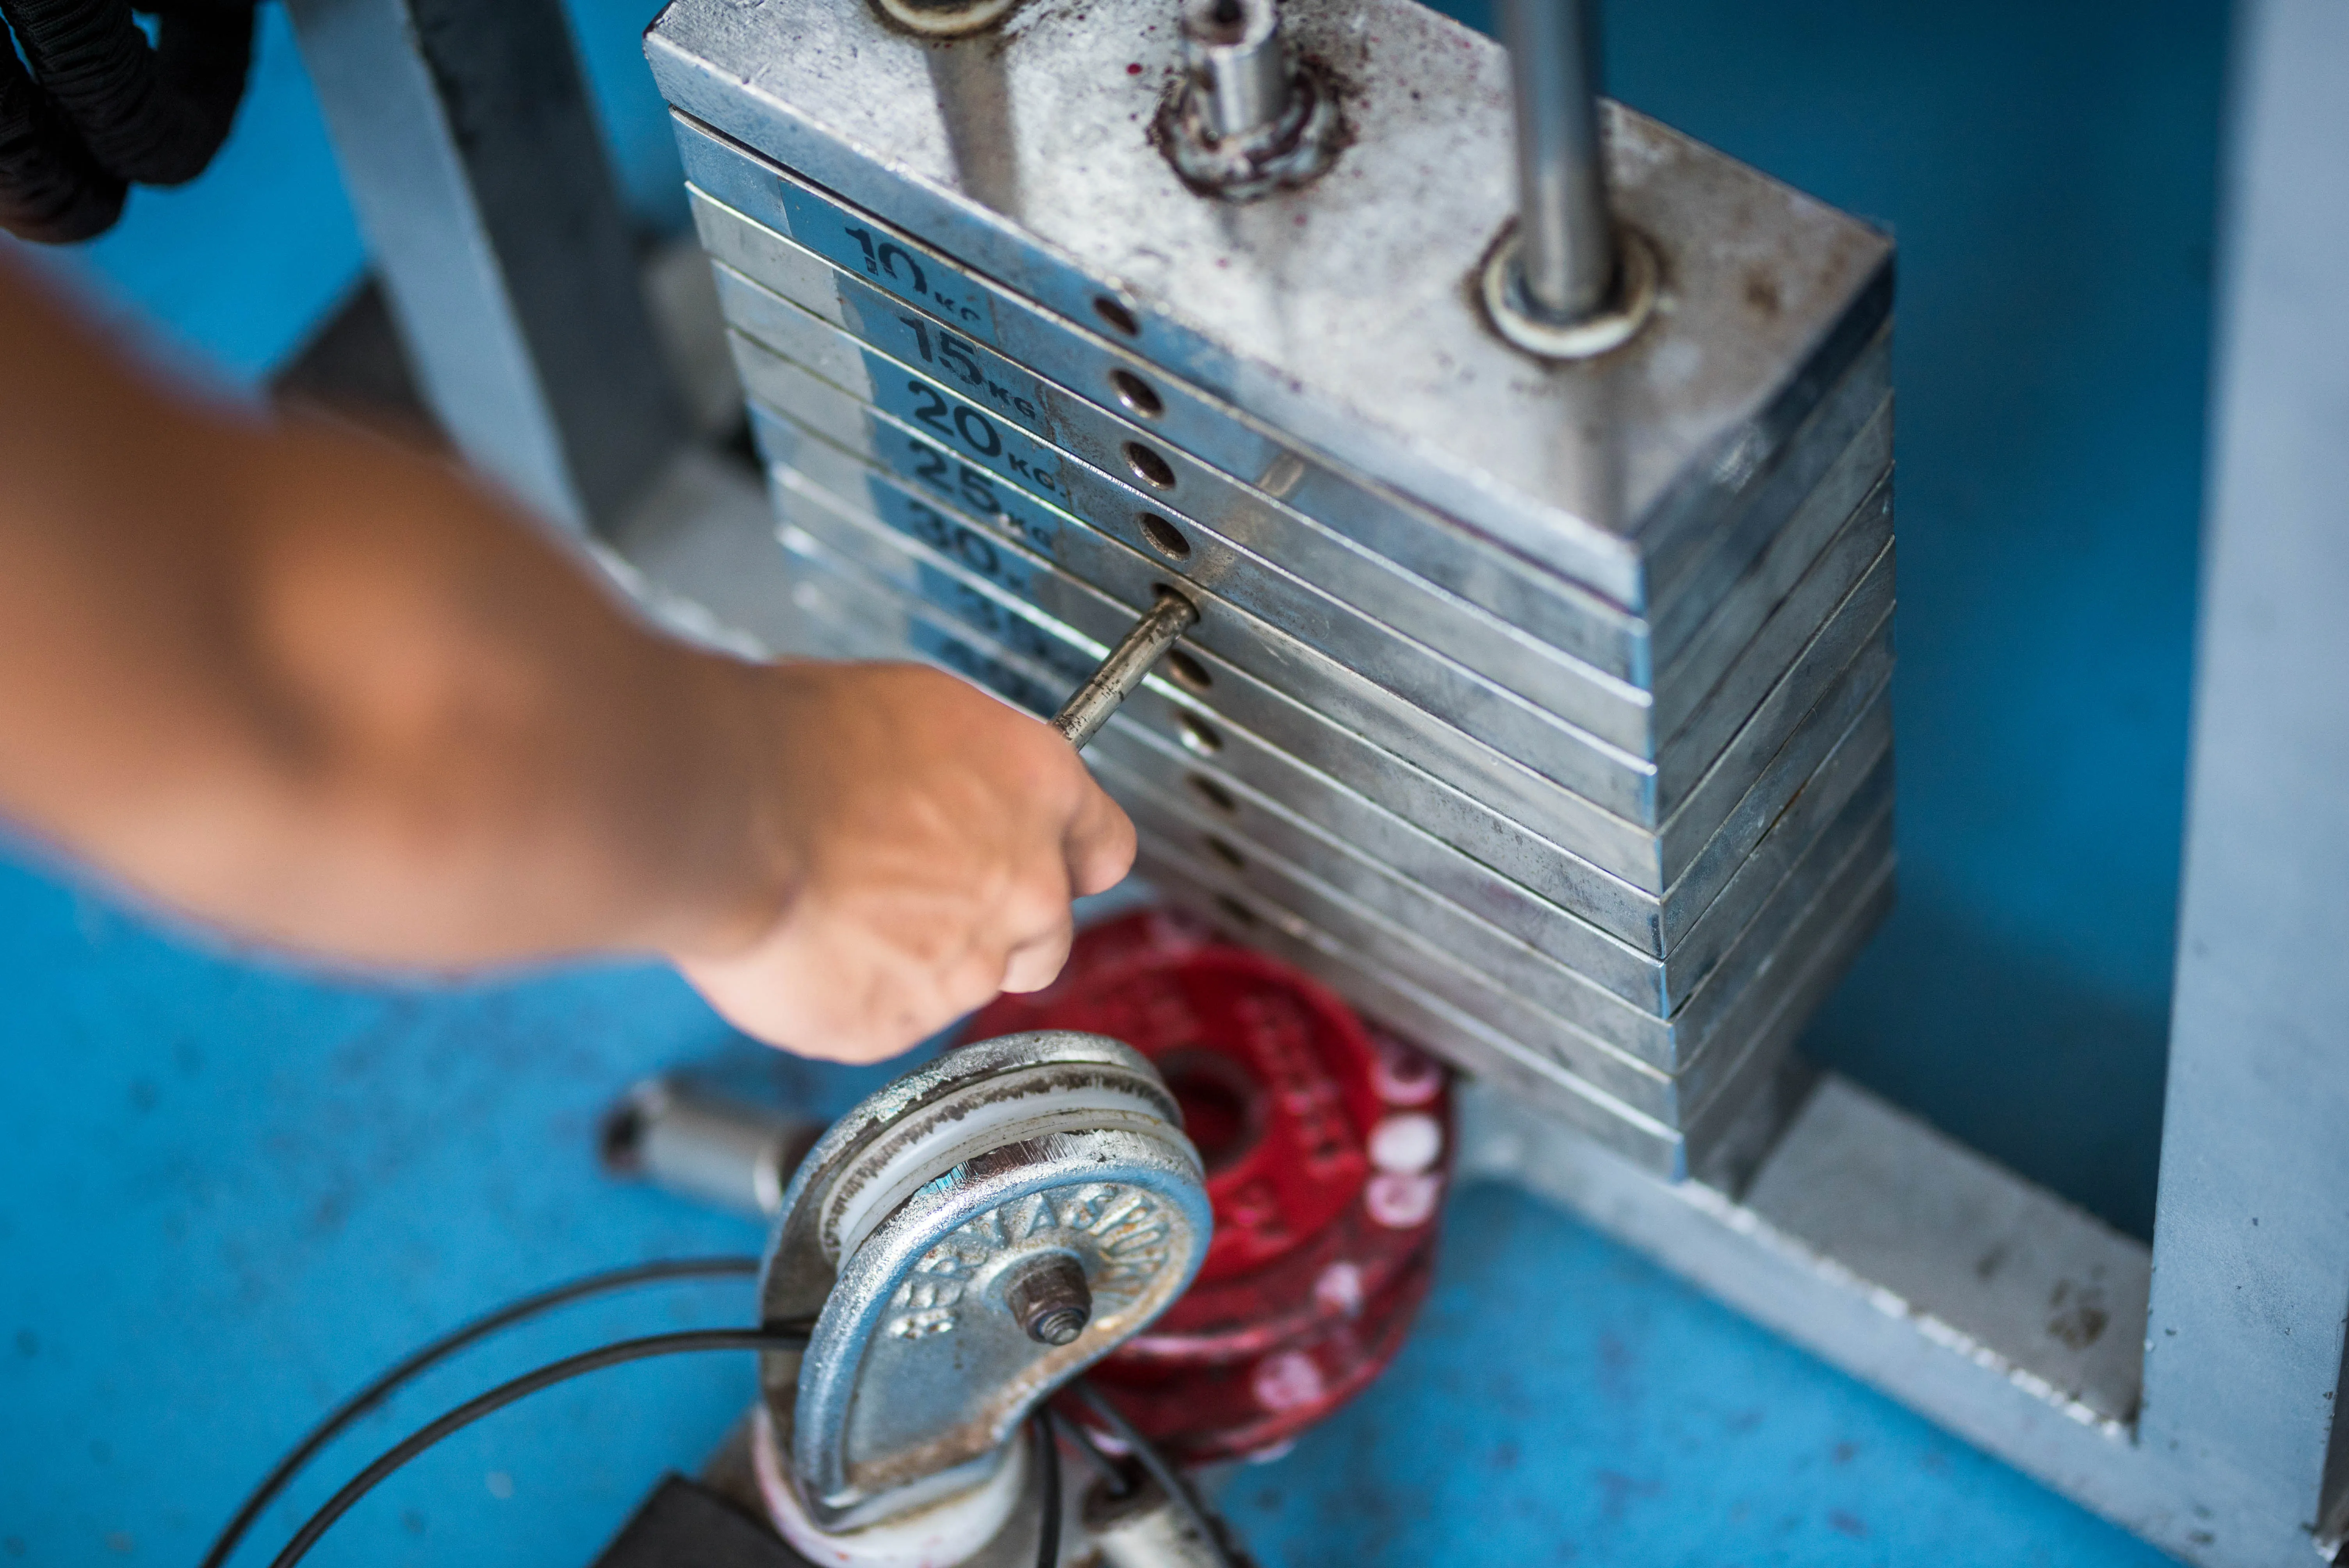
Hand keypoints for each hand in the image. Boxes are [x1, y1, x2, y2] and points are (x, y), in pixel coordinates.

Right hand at [669, 660, 1134, 1062]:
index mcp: (1039, 790)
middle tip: (917, 898)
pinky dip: (855, 995)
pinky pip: (889, 1019)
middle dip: (994, 927)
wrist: (731, 812)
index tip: (1045, 865)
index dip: (1068, 860)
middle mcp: (1028, 885)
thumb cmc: (800, 742)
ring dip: (918, 960)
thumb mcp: (912, 710)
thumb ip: (963, 772)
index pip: (1105, 847)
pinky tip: (811, 949)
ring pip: (965, 981)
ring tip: (841, 913)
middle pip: (1047, 935)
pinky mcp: (900, 1024)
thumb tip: (949, 790)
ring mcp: (969, 964)